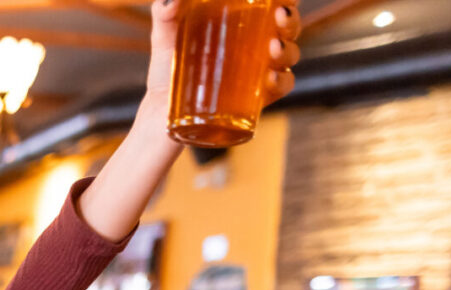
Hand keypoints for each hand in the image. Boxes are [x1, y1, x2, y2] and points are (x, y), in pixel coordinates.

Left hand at [145, 0, 300, 111]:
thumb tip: (170, 0)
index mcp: (239, 22)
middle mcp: (254, 45)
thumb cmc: (167, 73)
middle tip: (280, 15)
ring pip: (288, 55)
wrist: (160, 117)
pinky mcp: (255, 99)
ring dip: (288, 49)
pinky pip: (280, 88)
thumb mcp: (163, 40)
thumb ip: (164, 16)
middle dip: (291, 18)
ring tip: (274, 48)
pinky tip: (272, 78)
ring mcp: (257, 72)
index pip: (270, 3)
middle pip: (286, 25)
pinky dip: (282, 82)